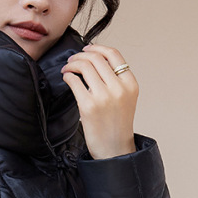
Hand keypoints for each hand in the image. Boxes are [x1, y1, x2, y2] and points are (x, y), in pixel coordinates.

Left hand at [60, 42, 137, 159]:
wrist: (114, 150)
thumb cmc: (117, 124)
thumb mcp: (125, 98)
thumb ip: (115, 79)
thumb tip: (94, 59)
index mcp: (130, 84)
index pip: (114, 54)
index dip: (97, 47)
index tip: (86, 49)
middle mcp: (119, 88)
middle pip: (96, 58)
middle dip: (80, 55)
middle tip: (72, 60)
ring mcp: (104, 96)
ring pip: (84, 65)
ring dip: (72, 63)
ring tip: (67, 68)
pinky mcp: (88, 106)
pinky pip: (74, 81)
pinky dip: (68, 75)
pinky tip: (67, 78)